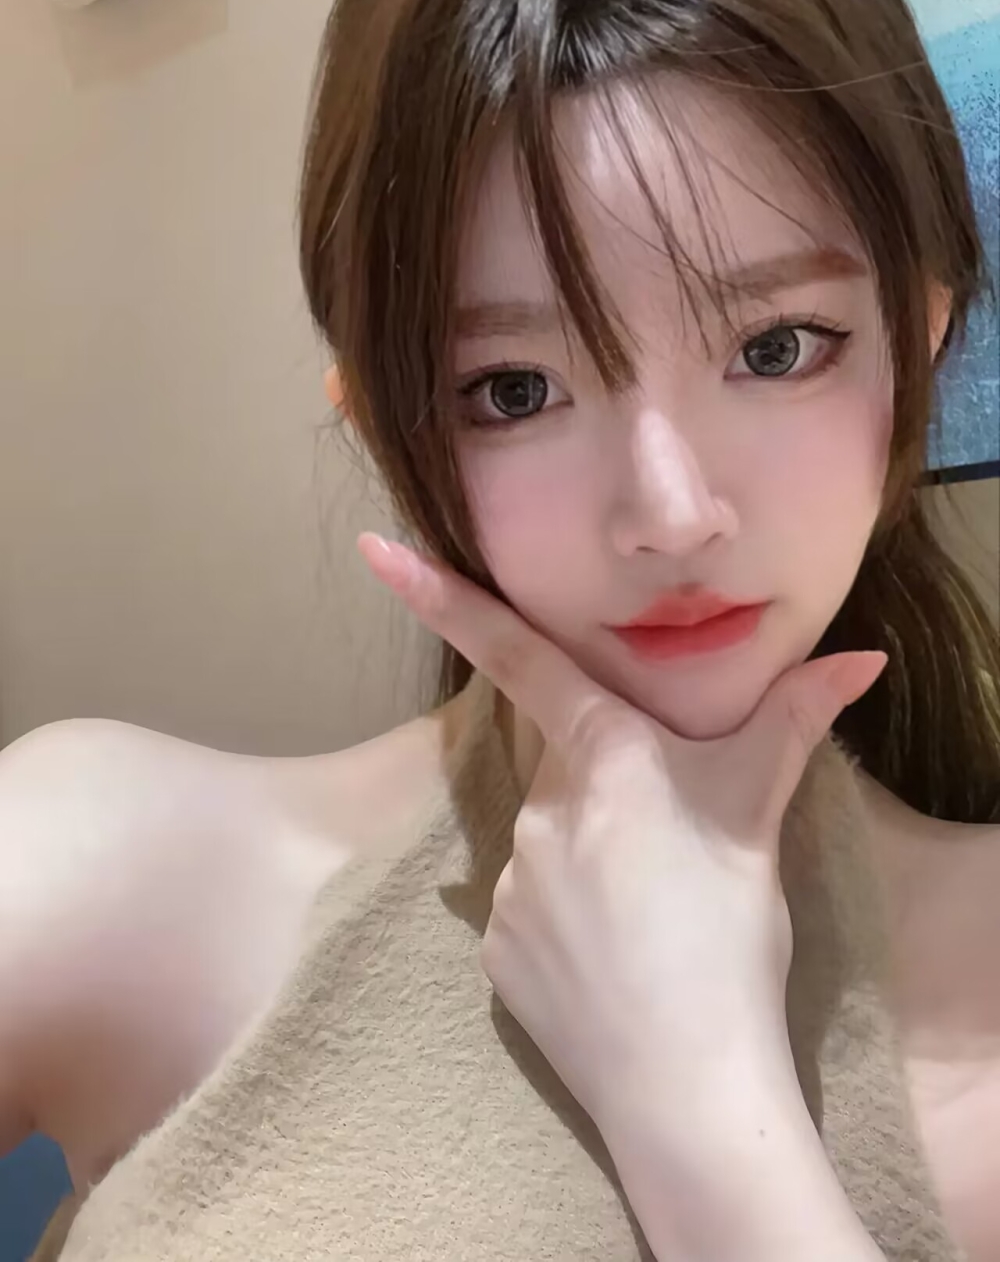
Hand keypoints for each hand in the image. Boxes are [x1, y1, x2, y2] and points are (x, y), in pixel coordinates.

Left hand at [358, 534, 885, 1148]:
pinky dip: (564, 921)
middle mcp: (540, 811)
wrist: (688, 1085)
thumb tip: (864, 659)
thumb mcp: (762, 820)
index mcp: (606, 761)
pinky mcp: (491, 949)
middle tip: (673, 851)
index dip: (446, 602)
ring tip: (650, 919)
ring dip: (592, 861)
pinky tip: (610, 960)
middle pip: (569, 771)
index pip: (519, 660)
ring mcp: (506, 884)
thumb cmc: (730, 935)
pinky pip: (527, 910)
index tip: (378, 553)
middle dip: (613, 792)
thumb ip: (792, 725)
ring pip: (550, 844)